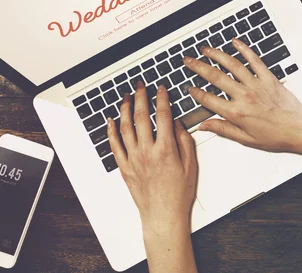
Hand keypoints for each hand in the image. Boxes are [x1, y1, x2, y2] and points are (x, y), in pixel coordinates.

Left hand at [107, 82, 196, 233]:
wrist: (163, 215)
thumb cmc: (178, 194)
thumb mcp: (191, 165)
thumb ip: (184, 141)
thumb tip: (178, 124)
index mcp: (166, 149)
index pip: (163, 116)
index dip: (162, 99)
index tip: (161, 89)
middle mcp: (147, 152)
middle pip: (142, 117)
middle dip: (141, 97)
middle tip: (140, 86)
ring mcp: (134, 159)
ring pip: (125, 127)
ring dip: (125, 109)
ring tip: (126, 97)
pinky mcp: (125, 167)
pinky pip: (115, 145)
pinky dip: (111, 131)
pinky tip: (110, 121)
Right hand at [183, 37, 301, 152]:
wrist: (299, 128)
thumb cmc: (276, 135)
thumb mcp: (245, 139)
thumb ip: (223, 129)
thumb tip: (204, 126)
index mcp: (236, 113)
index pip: (208, 99)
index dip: (195, 93)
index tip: (188, 87)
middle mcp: (244, 96)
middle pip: (215, 77)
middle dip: (198, 67)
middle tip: (188, 61)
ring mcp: (256, 84)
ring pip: (232, 64)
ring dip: (216, 54)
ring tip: (205, 49)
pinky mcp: (268, 77)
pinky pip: (254, 59)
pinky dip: (244, 49)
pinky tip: (235, 42)